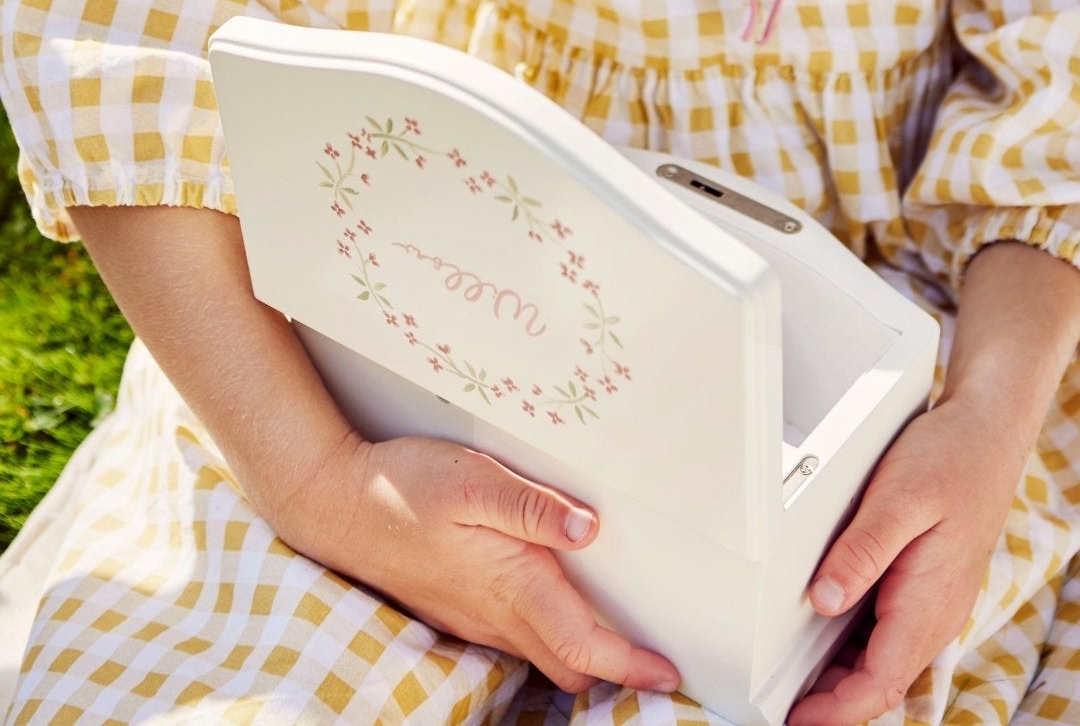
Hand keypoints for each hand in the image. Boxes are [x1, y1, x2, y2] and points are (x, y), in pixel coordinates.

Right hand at [278, 427, 682, 697]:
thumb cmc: (406, 487)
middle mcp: (495, 613)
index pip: (581, 645)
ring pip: (540, 653)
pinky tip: (556, 605)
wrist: (336, 504)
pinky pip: (512, 637)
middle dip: (613, 669)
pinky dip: (547, 635)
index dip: (628, 664)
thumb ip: (534, 507)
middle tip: (655, 659)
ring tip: (619, 635)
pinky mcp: (456, 607)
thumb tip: (591, 528)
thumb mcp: (475, 481)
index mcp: (511, 585)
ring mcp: (473, 616)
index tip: (667, 673)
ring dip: (581, 654)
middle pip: (567, 662)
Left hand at [786, 394, 1026, 725]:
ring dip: (844, 677)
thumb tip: (823, 599)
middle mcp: (935, 614)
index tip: (796, 721)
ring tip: (796, 678)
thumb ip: (862, 551)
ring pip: (885, 660)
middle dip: (833, 702)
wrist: (990, 432)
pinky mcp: (929, 586)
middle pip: (880, 682)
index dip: (835, 711)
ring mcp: (935, 602)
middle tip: (783, 702)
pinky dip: (858, 646)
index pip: (880, 684)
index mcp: (929, 605)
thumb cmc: (953, 458)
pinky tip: (830, 631)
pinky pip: (891, 633)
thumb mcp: (900, 498)